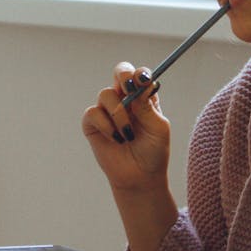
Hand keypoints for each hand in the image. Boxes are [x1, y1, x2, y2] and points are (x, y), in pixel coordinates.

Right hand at [81, 62, 170, 192]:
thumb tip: (138, 87)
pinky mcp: (92, 123)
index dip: (140, 73)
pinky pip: (93, 112)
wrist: (140, 177)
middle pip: (120, 72)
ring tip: (128, 135)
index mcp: (143, 97)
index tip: (143, 80)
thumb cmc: (153, 152)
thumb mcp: (158, 128)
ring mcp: (107, 110)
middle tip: (128, 89)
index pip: (140, 75)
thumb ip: (147, 107)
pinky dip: (106, 125)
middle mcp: (125, 99)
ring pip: (106, 94)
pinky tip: (116, 139)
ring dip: (119, 114)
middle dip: (123, 75)